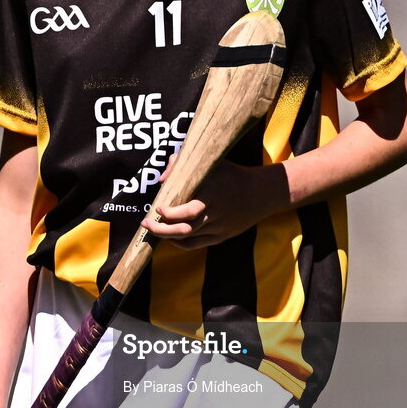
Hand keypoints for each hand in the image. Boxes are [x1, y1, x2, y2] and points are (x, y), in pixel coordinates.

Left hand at [142, 157, 285, 248]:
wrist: (261, 193)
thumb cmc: (231, 174)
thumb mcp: (210, 162)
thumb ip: (181, 164)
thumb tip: (161, 180)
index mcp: (211, 196)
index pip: (188, 211)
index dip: (170, 214)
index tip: (158, 207)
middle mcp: (215, 215)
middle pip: (184, 230)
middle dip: (161, 230)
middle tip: (145, 223)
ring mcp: (219, 228)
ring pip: (188, 240)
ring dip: (168, 236)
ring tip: (154, 229)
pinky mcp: (221, 237)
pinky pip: (197, 244)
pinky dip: (181, 242)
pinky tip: (170, 236)